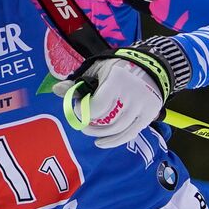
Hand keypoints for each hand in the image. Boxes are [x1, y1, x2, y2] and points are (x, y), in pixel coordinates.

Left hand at [56, 37, 191, 148]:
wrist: (151, 66)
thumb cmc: (118, 68)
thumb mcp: (97, 69)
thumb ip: (78, 82)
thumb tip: (57, 90)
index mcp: (117, 80)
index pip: (96, 106)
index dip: (82, 111)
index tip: (77, 107)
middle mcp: (132, 94)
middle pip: (106, 120)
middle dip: (90, 125)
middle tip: (82, 123)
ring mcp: (143, 105)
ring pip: (118, 129)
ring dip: (100, 134)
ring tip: (90, 132)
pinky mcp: (150, 114)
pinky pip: (130, 133)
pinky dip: (115, 141)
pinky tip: (102, 142)